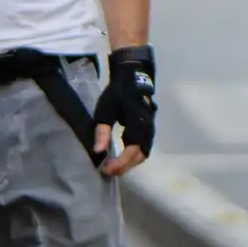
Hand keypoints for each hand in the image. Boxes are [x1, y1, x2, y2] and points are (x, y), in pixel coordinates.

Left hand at [93, 46, 156, 177]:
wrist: (132, 75)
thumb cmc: (117, 92)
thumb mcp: (105, 110)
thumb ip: (102, 131)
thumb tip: (98, 151)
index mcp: (138, 124)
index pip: (131, 151)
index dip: (120, 163)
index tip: (106, 169)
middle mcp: (147, 129)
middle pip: (139, 156)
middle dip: (124, 166)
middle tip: (108, 171)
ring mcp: (149, 128)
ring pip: (143, 153)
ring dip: (129, 162)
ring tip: (114, 167)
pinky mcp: (147, 128)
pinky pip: (143, 147)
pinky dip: (133, 155)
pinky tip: (121, 156)